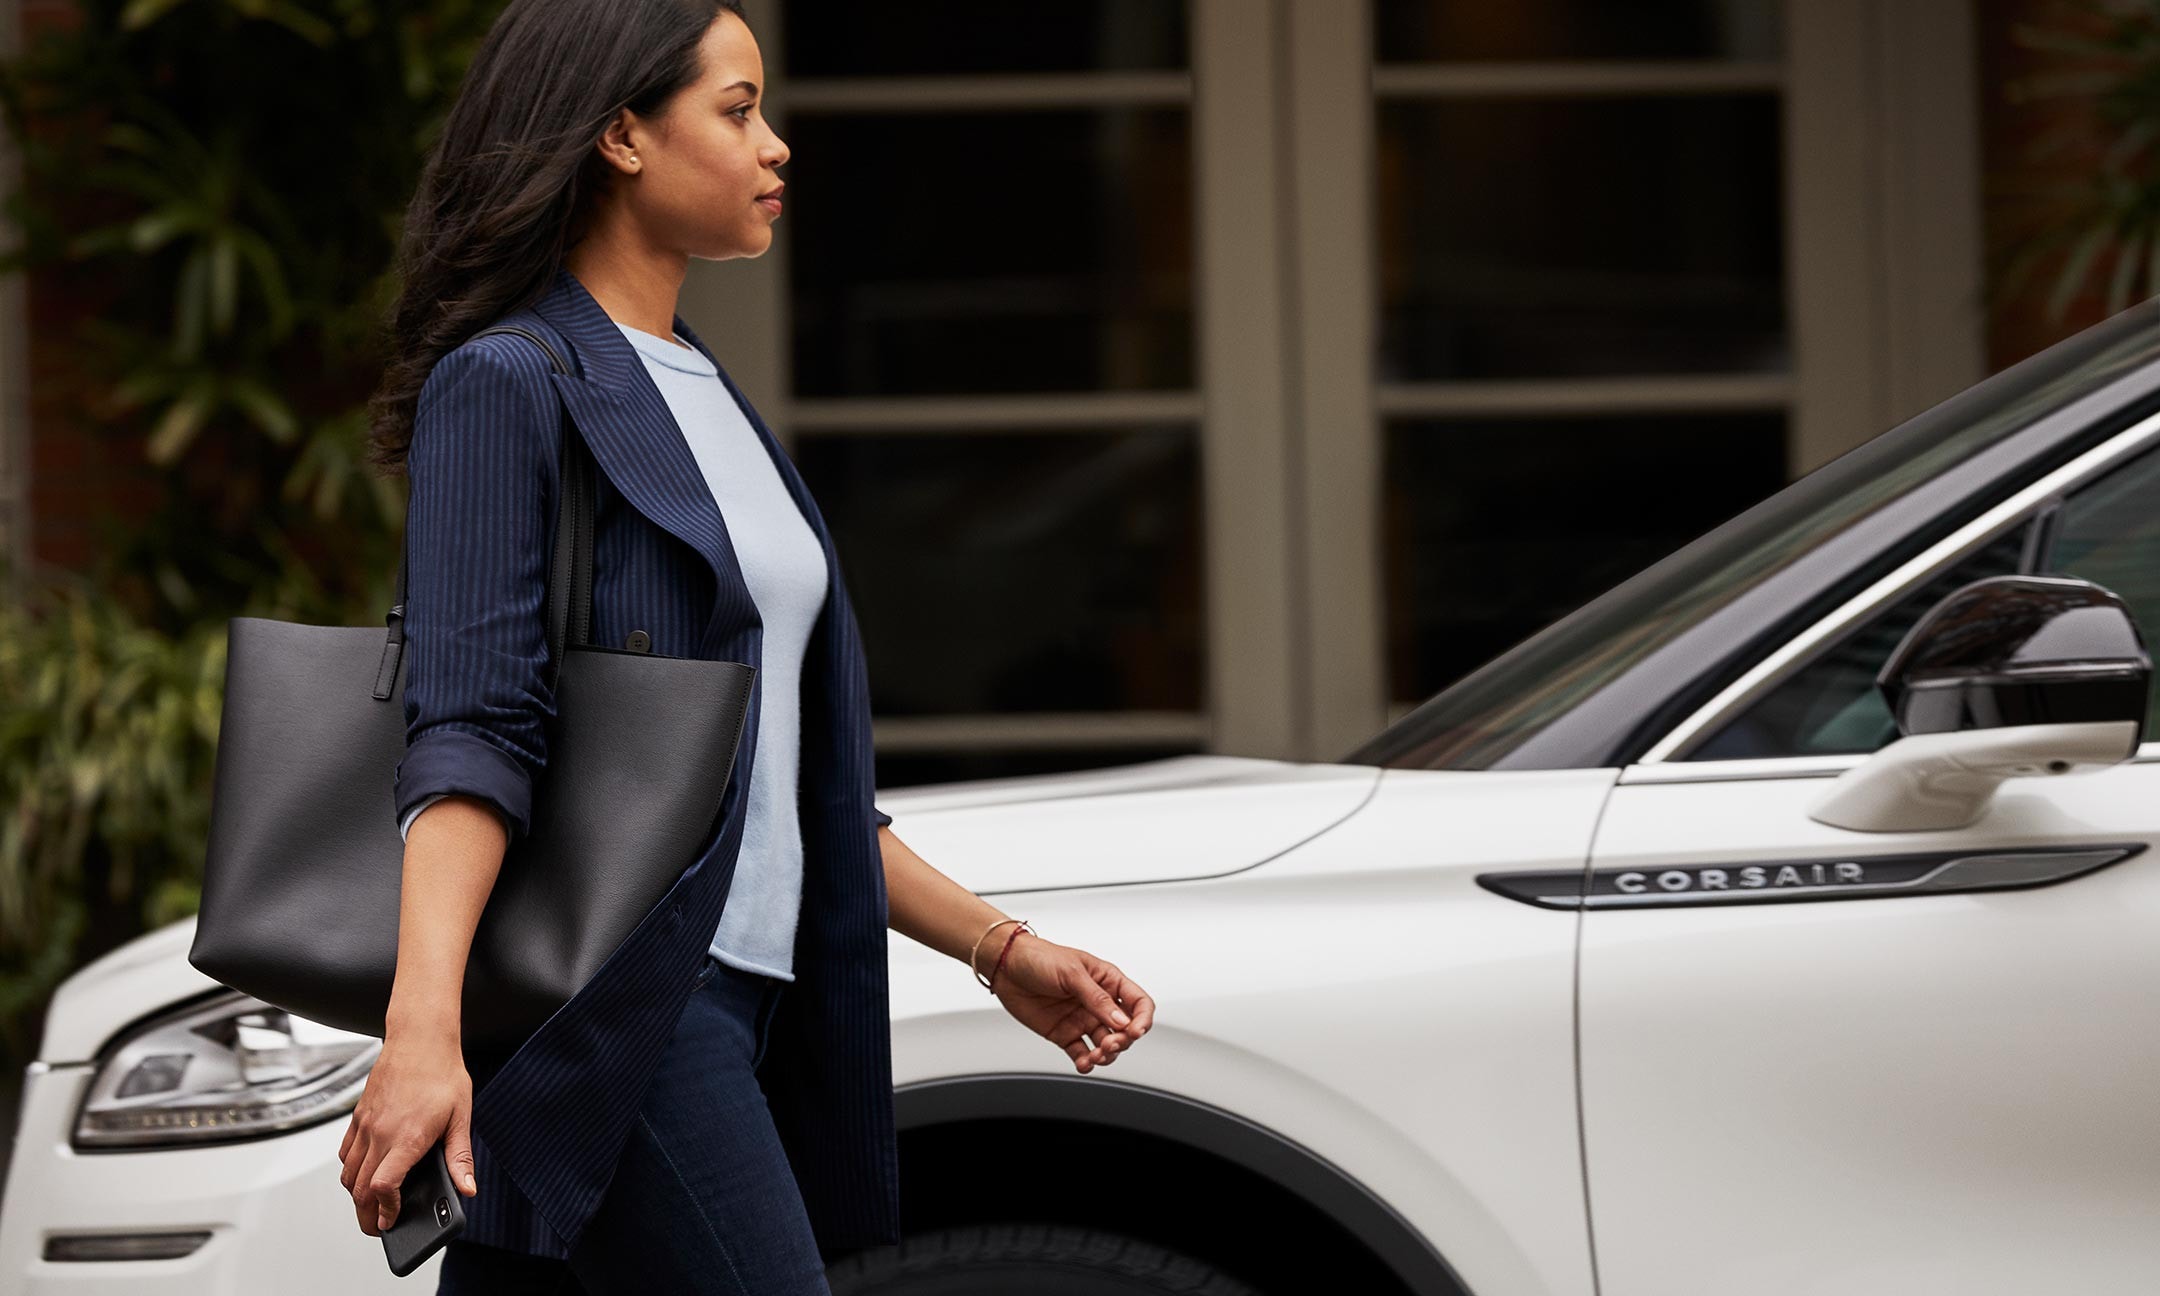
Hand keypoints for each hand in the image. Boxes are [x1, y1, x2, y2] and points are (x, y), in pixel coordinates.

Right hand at [338, 1027, 477, 1235]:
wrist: (420, 1038)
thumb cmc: (442, 1073)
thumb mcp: (461, 1117)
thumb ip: (460, 1157)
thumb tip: (467, 1188)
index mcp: (407, 1137)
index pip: (383, 1187)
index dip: (385, 1211)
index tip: (392, 1222)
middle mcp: (380, 1133)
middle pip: (360, 1190)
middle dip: (367, 1215)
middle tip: (379, 1227)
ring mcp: (365, 1125)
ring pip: (348, 1174)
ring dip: (357, 1196)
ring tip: (372, 1206)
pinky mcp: (358, 1116)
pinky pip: (345, 1153)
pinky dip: (351, 1171)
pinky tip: (365, 1174)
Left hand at [984, 932, 1154, 1073]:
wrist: (1006, 966)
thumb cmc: (1039, 958)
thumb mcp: (1071, 973)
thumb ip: (1096, 999)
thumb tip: (1120, 1020)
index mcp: (1107, 981)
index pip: (1138, 1003)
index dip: (1142, 1019)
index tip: (1135, 1031)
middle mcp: (1098, 1003)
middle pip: (1124, 1029)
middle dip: (1122, 1040)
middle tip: (1110, 1043)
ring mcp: (1082, 1019)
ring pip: (1106, 1045)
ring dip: (1106, 1055)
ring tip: (1095, 1055)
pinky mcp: (1064, 1034)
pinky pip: (1081, 1053)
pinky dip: (1086, 1062)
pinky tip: (1084, 1063)